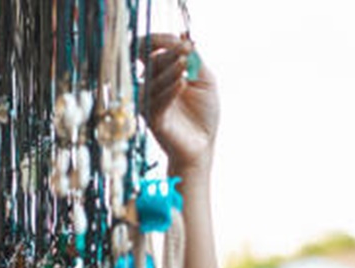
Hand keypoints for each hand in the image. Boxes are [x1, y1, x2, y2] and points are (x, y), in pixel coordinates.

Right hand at [143, 34, 218, 174]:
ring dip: (170, 70)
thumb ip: (194, 60)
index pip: (151, 49)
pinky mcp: (153, 119)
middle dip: (169, 54)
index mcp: (160, 72)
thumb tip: (184, 36)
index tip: (184, 42)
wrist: (202, 144)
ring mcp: (149, 102)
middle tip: (185, 50)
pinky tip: (182, 83)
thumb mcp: (205, 80)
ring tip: (184, 64)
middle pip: (152, 61)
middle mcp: (150, 84)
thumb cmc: (203, 113)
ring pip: (153, 80)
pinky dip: (170, 91)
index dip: (163, 41)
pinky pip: (157, 101)